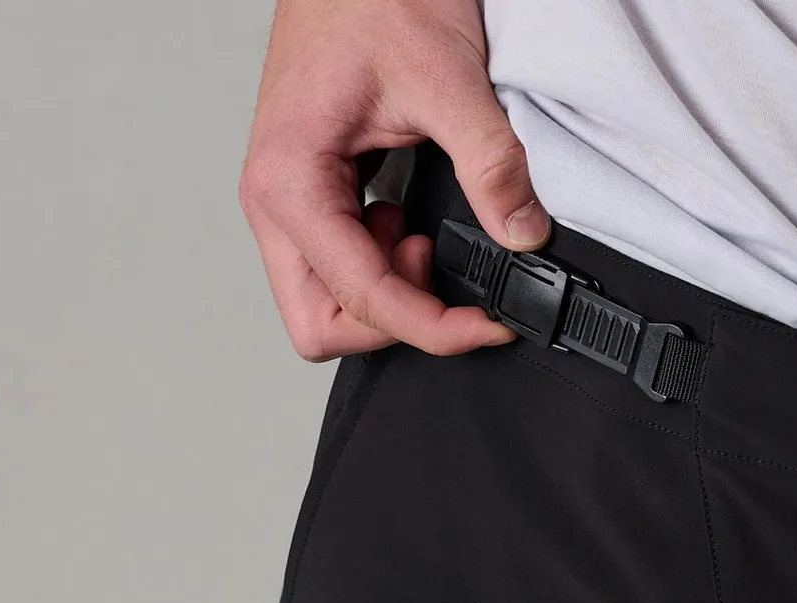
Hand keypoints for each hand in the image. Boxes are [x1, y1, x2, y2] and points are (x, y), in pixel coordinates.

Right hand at [238, 0, 551, 361]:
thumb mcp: (446, 79)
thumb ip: (490, 164)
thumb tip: (522, 232)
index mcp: (289, 181)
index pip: (361, 299)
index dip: (433, 328)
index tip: (486, 324)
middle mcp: (275, 202)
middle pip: (321, 325)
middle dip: (391, 322)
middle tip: (442, 279)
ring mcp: (288, 203)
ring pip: (327, 304)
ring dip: (386, 293)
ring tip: (424, 237)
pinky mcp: (311, 196)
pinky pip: (340, 267)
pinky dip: (382, 265)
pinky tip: (407, 221)